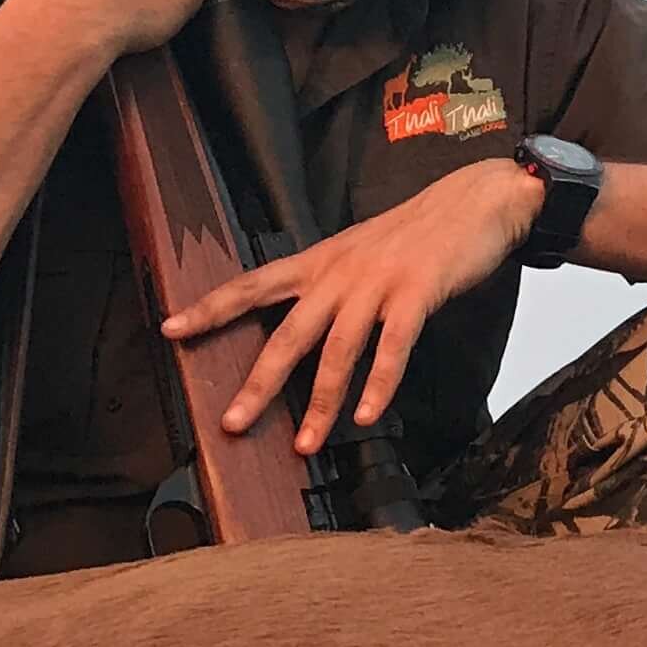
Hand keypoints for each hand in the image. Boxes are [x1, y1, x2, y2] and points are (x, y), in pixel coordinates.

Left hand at [159, 159, 539, 453]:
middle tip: (232, 424)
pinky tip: (367, 417)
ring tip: (304, 444)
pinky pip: (393, 348)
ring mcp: (378, 284)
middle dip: (258, 383)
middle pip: (288, 334)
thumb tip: (303, 326)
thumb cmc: (417, 234)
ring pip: (338, 351)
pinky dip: (379, 385)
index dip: (211, 307)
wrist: (476, 203)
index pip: (253, 285)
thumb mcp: (359, 251)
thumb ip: (329, 286)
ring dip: (319, 403)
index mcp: (320, 262)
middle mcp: (339, 273)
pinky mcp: (416, 294)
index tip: (170, 328)